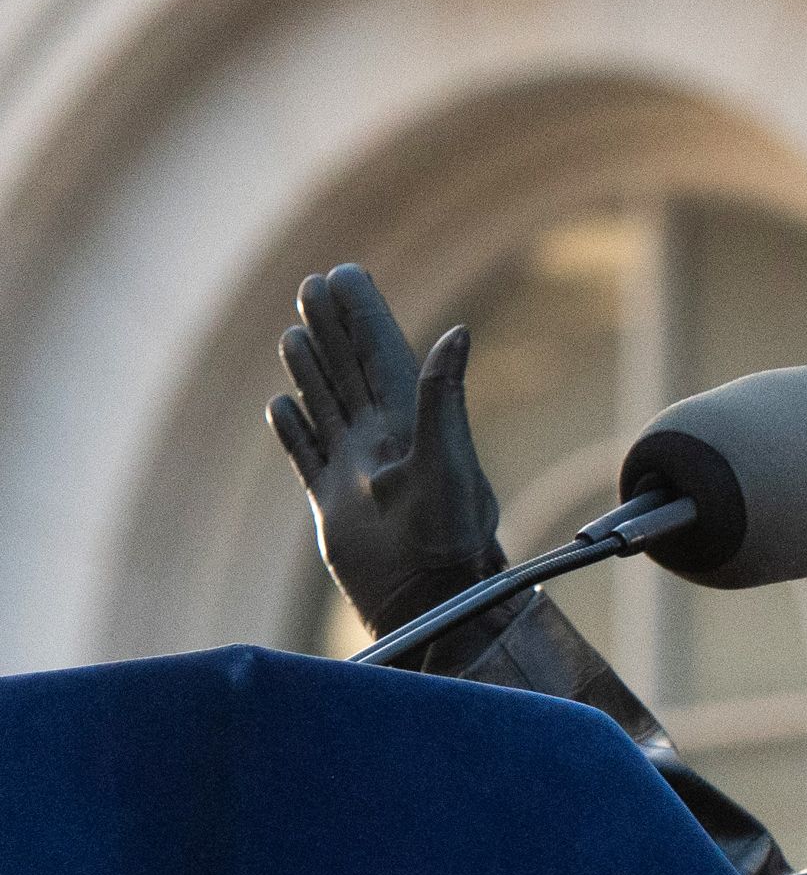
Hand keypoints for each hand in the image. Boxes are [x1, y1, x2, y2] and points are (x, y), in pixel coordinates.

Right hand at [266, 264, 504, 635]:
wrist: (430, 600)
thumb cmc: (450, 535)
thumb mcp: (449, 457)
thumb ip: (442, 396)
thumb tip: (458, 331)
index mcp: (410, 424)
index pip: (381, 353)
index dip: (363, 314)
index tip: (345, 273)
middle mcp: (381, 443)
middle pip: (349, 371)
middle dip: (331, 329)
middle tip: (312, 285)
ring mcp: (354, 474)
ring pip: (326, 406)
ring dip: (310, 369)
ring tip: (293, 334)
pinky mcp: (332, 507)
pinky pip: (307, 458)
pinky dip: (293, 431)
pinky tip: (280, 407)